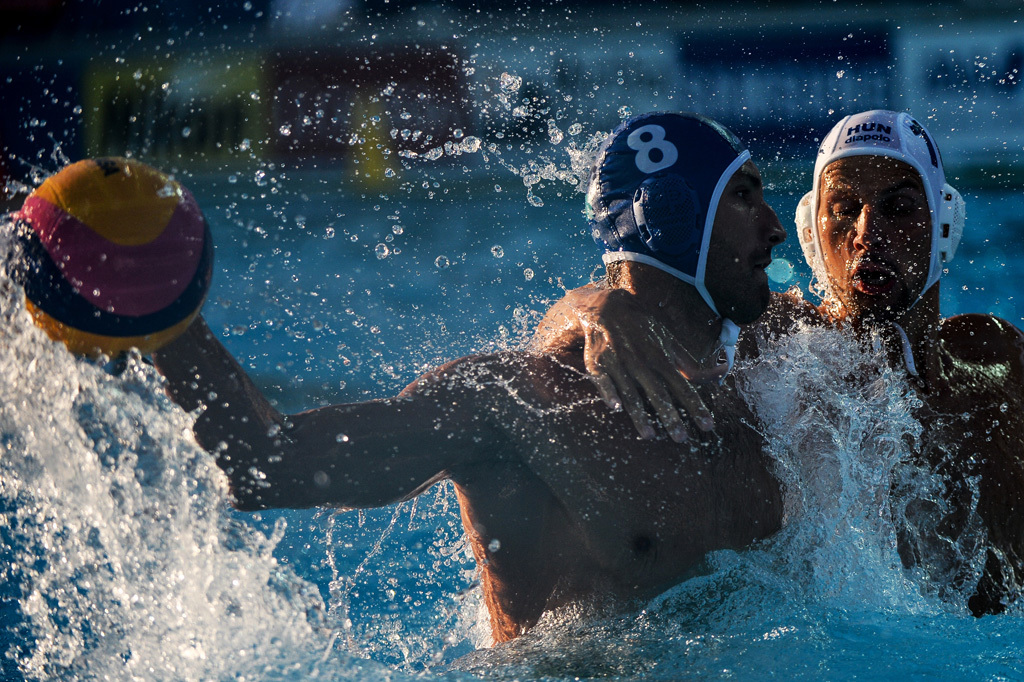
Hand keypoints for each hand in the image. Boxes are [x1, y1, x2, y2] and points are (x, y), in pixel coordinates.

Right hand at [533, 287, 715, 442]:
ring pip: (631, 392)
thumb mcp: (667, 342)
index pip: (683, 386)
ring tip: (650, 435)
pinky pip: (603, 381)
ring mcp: (619, 362)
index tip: (707, 426)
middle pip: (658, 392)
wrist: (607, 306)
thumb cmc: (641, 328)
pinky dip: (609, 392)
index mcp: (661, 358)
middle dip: (670, 416)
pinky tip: (615, 407)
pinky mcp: (597, 363)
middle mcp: (642, 361)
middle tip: (681, 439)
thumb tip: (717, 374)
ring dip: (640, 413)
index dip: (695, 406)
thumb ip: (688, 363)